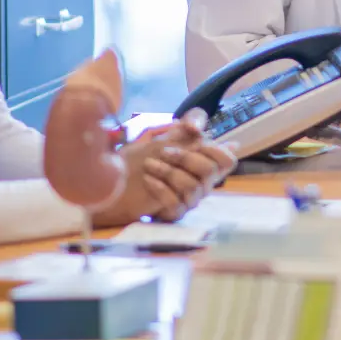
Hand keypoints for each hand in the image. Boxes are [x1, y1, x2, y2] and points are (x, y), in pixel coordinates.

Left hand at [93, 115, 236, 225]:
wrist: (112, 183)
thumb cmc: (138, 158)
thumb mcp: (163, 134)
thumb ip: (183, 126)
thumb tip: (198, 127)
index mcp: (202, 163)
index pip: (228, 161)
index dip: (218, 150)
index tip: (198, 141)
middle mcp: (201, 183)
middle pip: (211, 171)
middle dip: (186, 157)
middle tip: (164, 151)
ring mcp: (188, 199)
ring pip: (193, 187)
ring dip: (168, 172)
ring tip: (149, 165)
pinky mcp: (172, 213)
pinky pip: (175, 203)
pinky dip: (160, 188)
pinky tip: (147, 180)